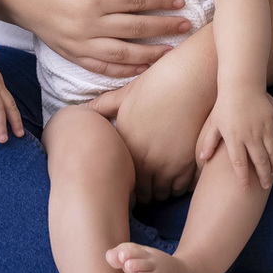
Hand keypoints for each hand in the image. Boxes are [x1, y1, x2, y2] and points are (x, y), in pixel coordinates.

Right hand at [0, 0, 192, 74]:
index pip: (136, 0)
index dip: (161, 1)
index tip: (181, 1)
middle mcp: (88, 24)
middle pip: (135, 29)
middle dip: (164, 28)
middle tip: (186, 26)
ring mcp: (80, 44)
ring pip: (122, 54)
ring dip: (150, 55)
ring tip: (171, 52)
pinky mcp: (73, 55)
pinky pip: (103, 68)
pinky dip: (124, 71)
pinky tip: (142, 69)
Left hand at [113, 31, 219, 201]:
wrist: (190, 79)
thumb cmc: (157, 82)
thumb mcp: (125, 93)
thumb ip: (103, 106)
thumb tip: (81, 109)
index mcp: (126, 145)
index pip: (121, 179)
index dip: (126, 183)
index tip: (130, 181)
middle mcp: (144, 160)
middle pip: (142, 193)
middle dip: (144, 192)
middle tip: (147, 187)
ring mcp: (167, 165)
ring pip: (163, 194)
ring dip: (162, 191)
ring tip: (164, 184)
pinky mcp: (189, 164)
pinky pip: (181, 188)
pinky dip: (180, 187)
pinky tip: (179, 177)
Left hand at [196, 86, 272, 191]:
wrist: (242, 84)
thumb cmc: (225, 105)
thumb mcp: (214, 123)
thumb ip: (209, 142)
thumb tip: (202, 159)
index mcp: (234, 138)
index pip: (239, 164)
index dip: (243, 179)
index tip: (245, 189)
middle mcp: (250, 135)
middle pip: (260, 162)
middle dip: (264, 177)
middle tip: (266, 187)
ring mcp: (263, 128)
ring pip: (272, 153)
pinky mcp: (272, 121)